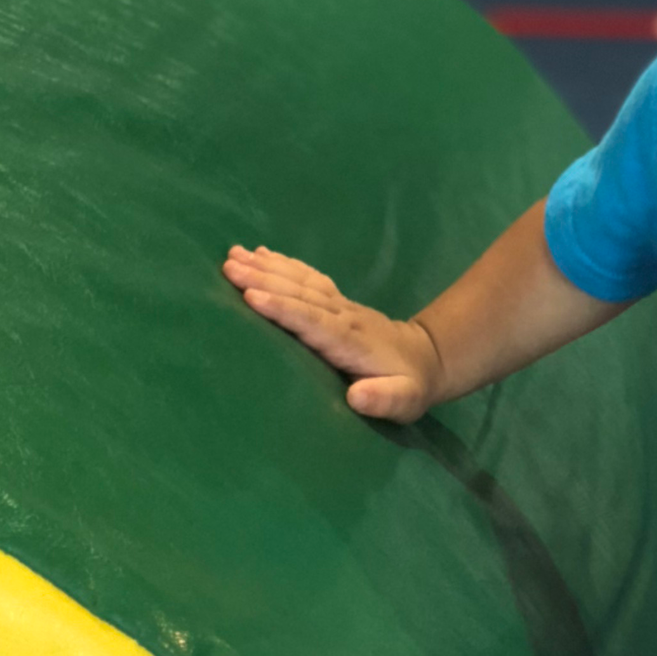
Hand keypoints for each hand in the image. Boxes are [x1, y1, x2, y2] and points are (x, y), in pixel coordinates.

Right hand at [222, 245, 442, 421]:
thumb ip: (384, 399)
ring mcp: (340, 305)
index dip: (283, 309)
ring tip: (234, 254)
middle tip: (228, 267)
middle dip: (264, 280)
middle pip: (299, 294)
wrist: (427, 359)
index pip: (312, 321)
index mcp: (350, 340)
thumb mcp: (405, 401)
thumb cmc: (408, 386)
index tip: (251, 297)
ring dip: (267, 267)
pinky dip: (285, 264)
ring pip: (301, 282)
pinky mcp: (337, 301)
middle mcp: (342, 315)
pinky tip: (262, 254)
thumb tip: (357, 397)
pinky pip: (308, 278)